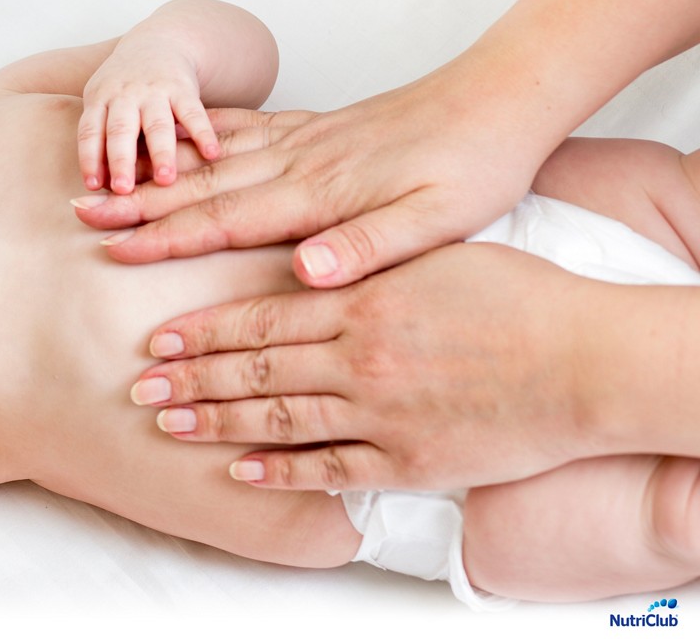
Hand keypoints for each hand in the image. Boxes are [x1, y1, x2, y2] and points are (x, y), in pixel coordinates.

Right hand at [74, 73, 552, 287]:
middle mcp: (300, 163)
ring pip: (213, 157)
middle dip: (139, 202)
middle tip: (83, 212)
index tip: (115, 248)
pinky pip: (243, 131)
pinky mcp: (316, 129)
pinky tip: (178, 144)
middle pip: (203, 184)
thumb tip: (306, 270)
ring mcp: (304, 141)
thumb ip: (368, 247)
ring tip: (110, 179)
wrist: (498, 101)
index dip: (166, 237)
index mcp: (321, 195)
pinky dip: (200, 139)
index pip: (226, 219)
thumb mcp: (437, 223)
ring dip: (158, 172)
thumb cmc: (474, 169)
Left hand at [77, 41, 218, 194]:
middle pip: (120, 130)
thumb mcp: (103, 105)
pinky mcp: (183, 88)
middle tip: (123, 190)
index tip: (94, 187)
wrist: (157, 43)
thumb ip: (101, 142)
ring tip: (166, 180)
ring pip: (157, 124)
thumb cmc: (124, 90)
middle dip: (121, 161)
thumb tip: (97, 189)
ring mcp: (154, 91)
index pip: (90, 131)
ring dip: (161, 153)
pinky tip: (211, 154)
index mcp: (100, 100)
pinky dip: (203, 133)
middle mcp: (125, 95)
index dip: (90, 158)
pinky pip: (193, 112)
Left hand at [132, 242, 596, 489]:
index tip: (160, 335)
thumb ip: (364, 258)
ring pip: (277, 418)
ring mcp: (378, 411)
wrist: (584, 359)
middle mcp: (357, 356)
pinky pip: (329, 468)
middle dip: (190, 376)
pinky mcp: (405, 458)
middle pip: (253, 369)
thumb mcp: (434, 255)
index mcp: (361, 301)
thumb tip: (308, 261)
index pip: (260, 317)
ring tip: (169, 423)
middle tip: (140, 383)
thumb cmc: (518, 299)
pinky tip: (240, 470)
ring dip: (216, 423)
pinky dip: (281, 471)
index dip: (204, 329)